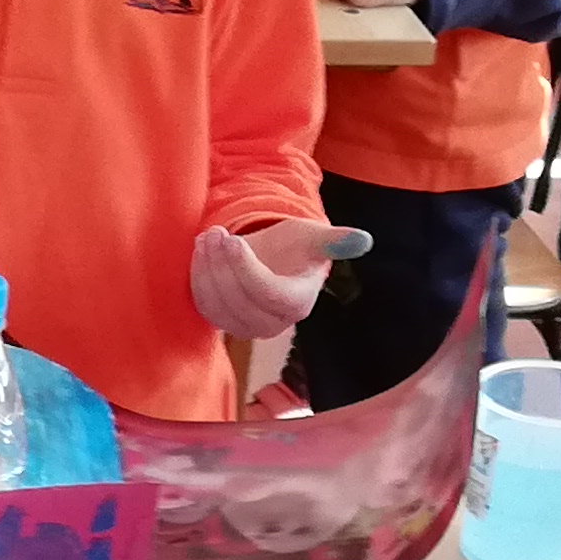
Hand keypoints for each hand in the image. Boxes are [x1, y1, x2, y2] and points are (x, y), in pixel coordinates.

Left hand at [192, 218, 358, 339]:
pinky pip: (203, 306)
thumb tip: (363, 240)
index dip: (248, 270)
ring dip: (207, 270)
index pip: (268, 294)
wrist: (272, 261)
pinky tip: (201, 251)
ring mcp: (243, 327)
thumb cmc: (296, 248)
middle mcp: (271, 324)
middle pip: (240, 302)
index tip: (233, 240)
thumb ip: (336, 241)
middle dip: (223, 266)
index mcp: (296, 303)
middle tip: (215, 232)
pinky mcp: (221, 322)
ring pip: (218, 306)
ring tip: (208, 236)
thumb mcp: (315, 238)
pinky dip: (197, 278)